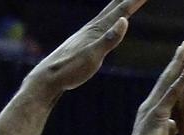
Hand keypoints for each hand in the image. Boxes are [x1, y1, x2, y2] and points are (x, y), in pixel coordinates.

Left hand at [24, 0, 146, 96]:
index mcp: (97, 30)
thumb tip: (124, 20)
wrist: (47, 78)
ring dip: (118, 7)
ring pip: (106, 16)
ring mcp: (86, 35)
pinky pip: (101, 27)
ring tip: (124, 2)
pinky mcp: (82, 43)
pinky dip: (109, 21)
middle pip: (114, 8)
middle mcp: (92, 28)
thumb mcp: (93, 57)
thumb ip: (109, 40)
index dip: (135, 0)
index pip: (122, 11)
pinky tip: (107, 25)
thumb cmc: (70, 70)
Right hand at [125, 42, 183, 134]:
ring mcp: (153, 108)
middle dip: (176, 60)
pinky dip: (181, 80)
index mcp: (153, 112)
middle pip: (166, 78)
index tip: (183, 60)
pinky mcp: (157, 113)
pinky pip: (172, 93)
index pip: (165, 88)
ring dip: (179, 62)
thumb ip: (169, 132)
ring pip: (168, 80)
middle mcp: (151, 105)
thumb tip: (176, 124)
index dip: (174, 73)